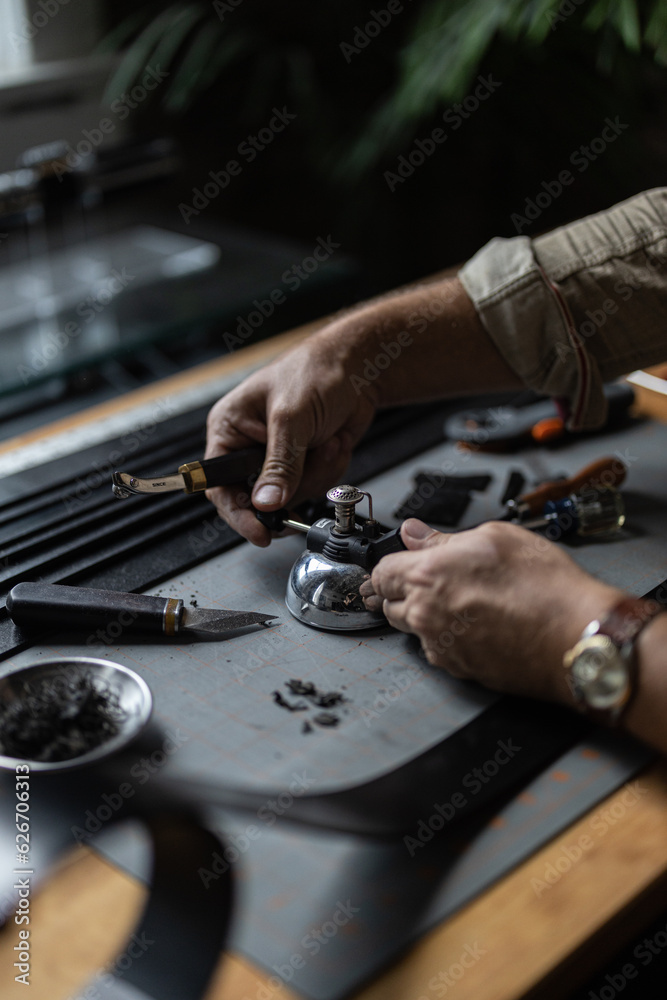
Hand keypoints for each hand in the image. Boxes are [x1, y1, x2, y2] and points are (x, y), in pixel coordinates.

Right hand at [205, 331, 376, 544]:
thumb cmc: (317, 371)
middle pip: (258, 497)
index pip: (219, 484)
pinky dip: (330, 470)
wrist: (360, 367)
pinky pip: (314, 488)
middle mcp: (249, 446)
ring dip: (317, 474)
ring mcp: (278, 457)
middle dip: (292, 486)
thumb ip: (279, 463)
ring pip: (291, 496)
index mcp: (230, 429)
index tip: (259, 532)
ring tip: (326, 442)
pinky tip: (334, 443)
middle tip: (309, 473)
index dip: (237, 513)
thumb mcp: (292, 418)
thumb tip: (265, 502)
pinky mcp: (304, 463)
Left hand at [364, 518, 622, 703]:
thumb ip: (444, 538)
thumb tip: (415, 534)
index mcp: (428, 576)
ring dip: (424, 616)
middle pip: (390, 604)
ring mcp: (441, 646)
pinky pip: (438, 650)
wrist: (575, 638)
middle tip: (433, 581)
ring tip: (462, 602)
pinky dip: (448, 638)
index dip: (392, 565)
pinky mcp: (459, 669)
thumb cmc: (545, 586)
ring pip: (413, 629)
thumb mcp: (496, 538)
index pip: (381, 573)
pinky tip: (477, 624)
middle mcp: (426, 615)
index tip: (403, 563)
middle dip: (403, 591)